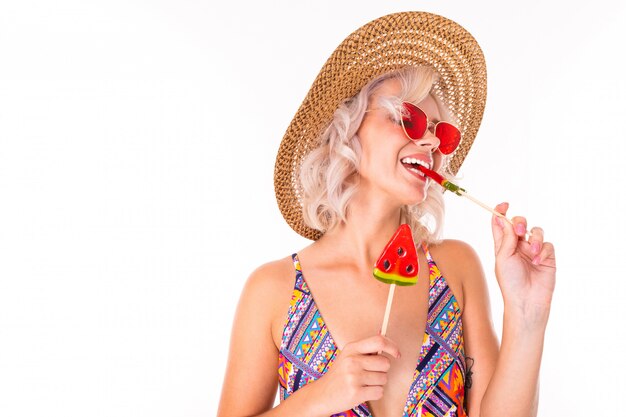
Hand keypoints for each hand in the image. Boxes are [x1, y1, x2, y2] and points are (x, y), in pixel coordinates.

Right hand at [310, 335, 399, 414]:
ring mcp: (353, 377)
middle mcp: (352, 360)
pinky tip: (363, 392)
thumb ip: (365, 348)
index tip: (397, 354)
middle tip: (371, 373)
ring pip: (383, 379)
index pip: (378, 341)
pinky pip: (379, 392)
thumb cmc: (339, 374)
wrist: (322, 394)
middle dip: (383, 370)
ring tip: (363, 383)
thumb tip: (384, 337)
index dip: (392, 346)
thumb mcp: (348, 356)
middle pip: (385, 363)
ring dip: (378, 383)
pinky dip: (375, 393)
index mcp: (351, 348)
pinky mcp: (356, 392)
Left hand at [491, 202, 556, 320]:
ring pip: (536, 231)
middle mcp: (518, 245)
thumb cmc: (510, 282)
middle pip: (520, 223)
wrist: (526, 300)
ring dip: (534, 239)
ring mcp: (533, 250)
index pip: (502, 224)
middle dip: (520, 222)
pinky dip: (543, 251)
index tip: (504, 205)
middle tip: (519, 231)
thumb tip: (503, 218)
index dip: (501, 212)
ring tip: (532, 252)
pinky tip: (538, 262)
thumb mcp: (503, 257)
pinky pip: (548, 245)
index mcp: (503, 245)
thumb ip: (506, 238)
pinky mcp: (547, 257)